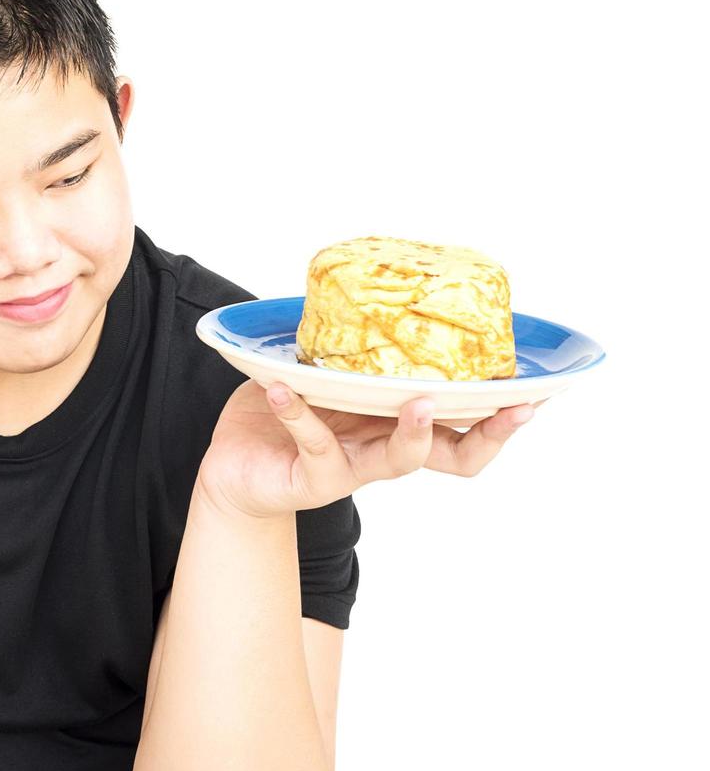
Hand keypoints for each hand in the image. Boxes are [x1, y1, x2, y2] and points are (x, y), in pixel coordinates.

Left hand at [196, 380, 545, 518]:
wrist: (235, 467)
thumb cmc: (282, 414)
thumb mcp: (323, 375)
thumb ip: (349, 348)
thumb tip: (374, 291)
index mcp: (394, 424)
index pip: (462, 428)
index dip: (500, 417)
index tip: (536, 392)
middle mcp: (383, 451)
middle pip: (454, 456)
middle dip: (488, 433)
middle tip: (512, 407)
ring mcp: (352, 470)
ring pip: (399, 460)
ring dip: (413, 430)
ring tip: (418, 400)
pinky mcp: (312, 480)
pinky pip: (315, 444)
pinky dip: (298, 414)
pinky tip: (281, 390)